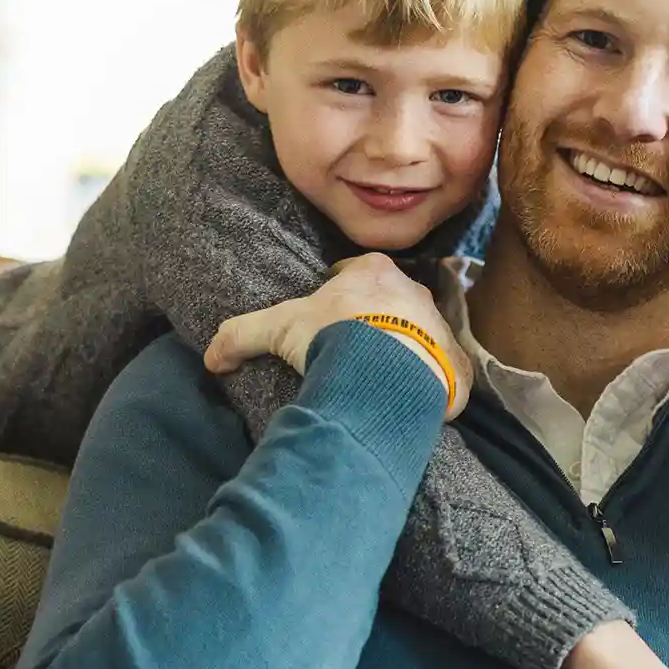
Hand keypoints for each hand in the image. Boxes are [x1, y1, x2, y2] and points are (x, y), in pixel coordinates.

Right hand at [205, 254, 469, 421]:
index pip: (356, 270)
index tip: (327, 308)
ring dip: (405, 348)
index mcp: (375, 272)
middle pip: (392, 299)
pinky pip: (445, 370)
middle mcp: (415, 291)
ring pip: (421, 332)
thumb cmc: (334, 338)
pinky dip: (431, 381)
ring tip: (380, 375)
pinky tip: (410, 397)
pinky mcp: (458, 364)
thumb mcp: (278, 329)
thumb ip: (240, 334)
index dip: (340, 286)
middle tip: (354, 345)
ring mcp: (441, 326)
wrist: (388, 375)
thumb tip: (209, 356)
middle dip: (376, 316)